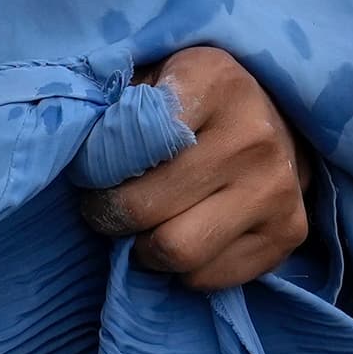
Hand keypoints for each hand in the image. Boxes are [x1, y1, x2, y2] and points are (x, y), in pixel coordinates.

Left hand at [76, 46, 312, 289]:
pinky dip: (182, 269)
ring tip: (143, 224)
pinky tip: (184, 232)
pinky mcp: (289, 232)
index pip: (131, 138)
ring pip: (175, 251)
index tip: (93, 164)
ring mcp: (277, 186)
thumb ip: (110, 104)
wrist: (275, 116)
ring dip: (143, 247)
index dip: (97, 161)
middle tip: (106, 202)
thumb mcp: (148, 75)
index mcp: (214, 79)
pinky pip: (208, 278)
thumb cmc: (190, 99)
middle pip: (144, 206)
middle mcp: (253, 134)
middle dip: (109, 211)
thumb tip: (64, 143)